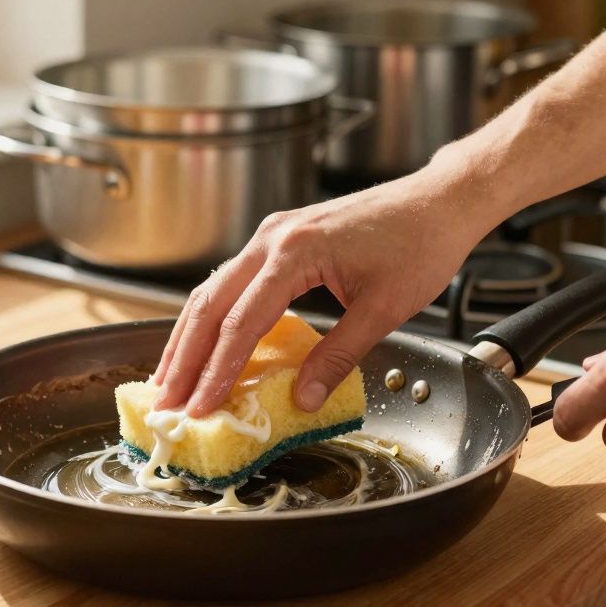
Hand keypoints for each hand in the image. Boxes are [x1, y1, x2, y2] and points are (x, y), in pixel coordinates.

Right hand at [153, 162, 499, 416]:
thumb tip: (303, 398)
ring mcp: (272, 235)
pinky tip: (203, 344)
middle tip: (165, 401)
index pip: (242, 322)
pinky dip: (212, 317)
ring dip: (189, 338)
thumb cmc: (420, 245)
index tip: (200, 406)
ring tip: (170, 379)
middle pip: (210, 304)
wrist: (439, 200)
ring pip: (213, 290)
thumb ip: (338, 356)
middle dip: (184, 357)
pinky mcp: (279, 238)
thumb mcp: (383, 309)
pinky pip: (232, 281)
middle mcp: (272, 238)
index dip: (218, 371)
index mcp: (295, 252)